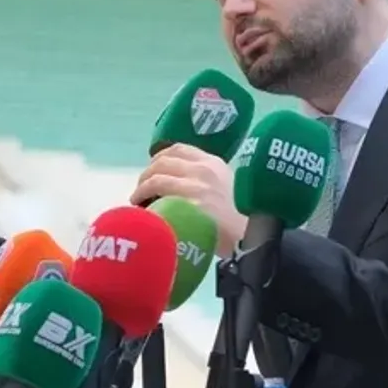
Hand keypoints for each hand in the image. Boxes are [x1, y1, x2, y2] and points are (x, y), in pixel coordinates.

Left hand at [130, 143, 247, 257]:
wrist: (249, 238)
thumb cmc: (239, 218)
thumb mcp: (227, 187)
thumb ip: (206, 179)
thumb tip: (179, 182)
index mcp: (214, 164)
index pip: (179, 149)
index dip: (160, 156)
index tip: (153, 168)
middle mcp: (203, 170)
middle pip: (163, 161)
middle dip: (147, 173)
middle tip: (142, 187)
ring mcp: (194, 187)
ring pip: (156, 177)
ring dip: (141, 188)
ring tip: (137, 199)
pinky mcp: (186, 205)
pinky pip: (156, 197)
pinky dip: (144, 201)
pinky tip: (142, 211)